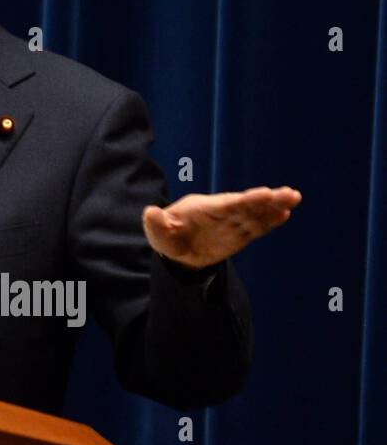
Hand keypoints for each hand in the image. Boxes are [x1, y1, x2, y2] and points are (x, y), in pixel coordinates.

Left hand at [142, 186, 301, 269]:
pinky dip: (269, 221)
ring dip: (274, 208)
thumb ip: (156, 224)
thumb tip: (150, 212)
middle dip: (267, 201)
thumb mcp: (157, 234)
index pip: (228, 204)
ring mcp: (231, 223)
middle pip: (247, 206)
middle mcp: (221, 213)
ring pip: (255, 215)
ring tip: (294, 198)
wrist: (176, 251)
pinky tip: (284, 214)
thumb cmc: (167, 238)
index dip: (246, 200)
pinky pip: (256, 228)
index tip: (265, 194)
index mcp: (203, 209)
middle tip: (290, 194)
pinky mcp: (238, 234)